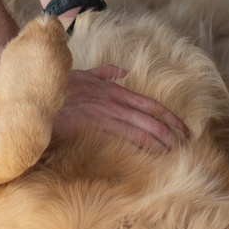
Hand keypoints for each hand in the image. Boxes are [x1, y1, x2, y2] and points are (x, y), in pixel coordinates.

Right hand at [52, 63, 189, 154]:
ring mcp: (106, 115)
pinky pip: (122, 139)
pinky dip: (137, 148)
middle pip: (151, 120)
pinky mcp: (95, 127)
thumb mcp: (86, 73)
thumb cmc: (61, 86)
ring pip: (141, 131)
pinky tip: (148, 157)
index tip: (184, 128)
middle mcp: (115, 103)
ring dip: (159, 143)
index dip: (170, 117)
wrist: (42, 92)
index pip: (151, 105)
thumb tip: (123, 71)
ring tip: (175, 154)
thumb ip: (106, 72)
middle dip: (170, 133)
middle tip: (186, 145)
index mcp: (116, 91)